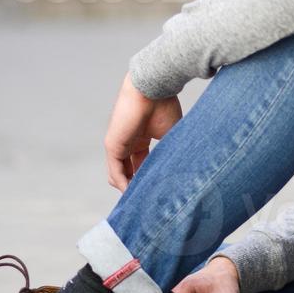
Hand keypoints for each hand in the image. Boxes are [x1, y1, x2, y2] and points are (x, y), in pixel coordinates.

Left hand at [103, 71, 181, 191]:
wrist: (153, 88)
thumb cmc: (164, 105)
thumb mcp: (171, 134)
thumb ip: (169, 154)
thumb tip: (181, 175)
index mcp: (142, 138)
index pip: (142, 164)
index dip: (148, 178)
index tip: (158, 192)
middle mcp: (128, 142)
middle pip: (129, 171)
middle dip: (138, 187)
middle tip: (149, 204)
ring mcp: (119, 144)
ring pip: (120, 174)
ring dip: (131, 189)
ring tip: (144, 202)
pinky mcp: (112, 145)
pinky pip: (116, 171)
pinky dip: (125, 185)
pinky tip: (136, 194)